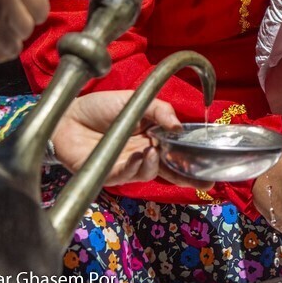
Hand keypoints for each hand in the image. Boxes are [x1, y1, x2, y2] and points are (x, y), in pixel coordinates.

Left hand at [51, 90, 213, 189]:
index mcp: (153, 138)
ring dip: (155, 165)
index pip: (178, 152)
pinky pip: (126, 174)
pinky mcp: (108, 173)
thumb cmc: (102, 107)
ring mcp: (127, 166)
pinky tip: (139, 156)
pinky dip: (135, 167)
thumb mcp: (136, 101)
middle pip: (170, 170)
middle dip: (188, 178)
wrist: (70, 114)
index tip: (212, 169)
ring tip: (154, 152)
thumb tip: (178, 127)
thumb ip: (160, 110)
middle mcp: (143, 155)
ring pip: (149, 173)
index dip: (194, 161)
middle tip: (205, 181)